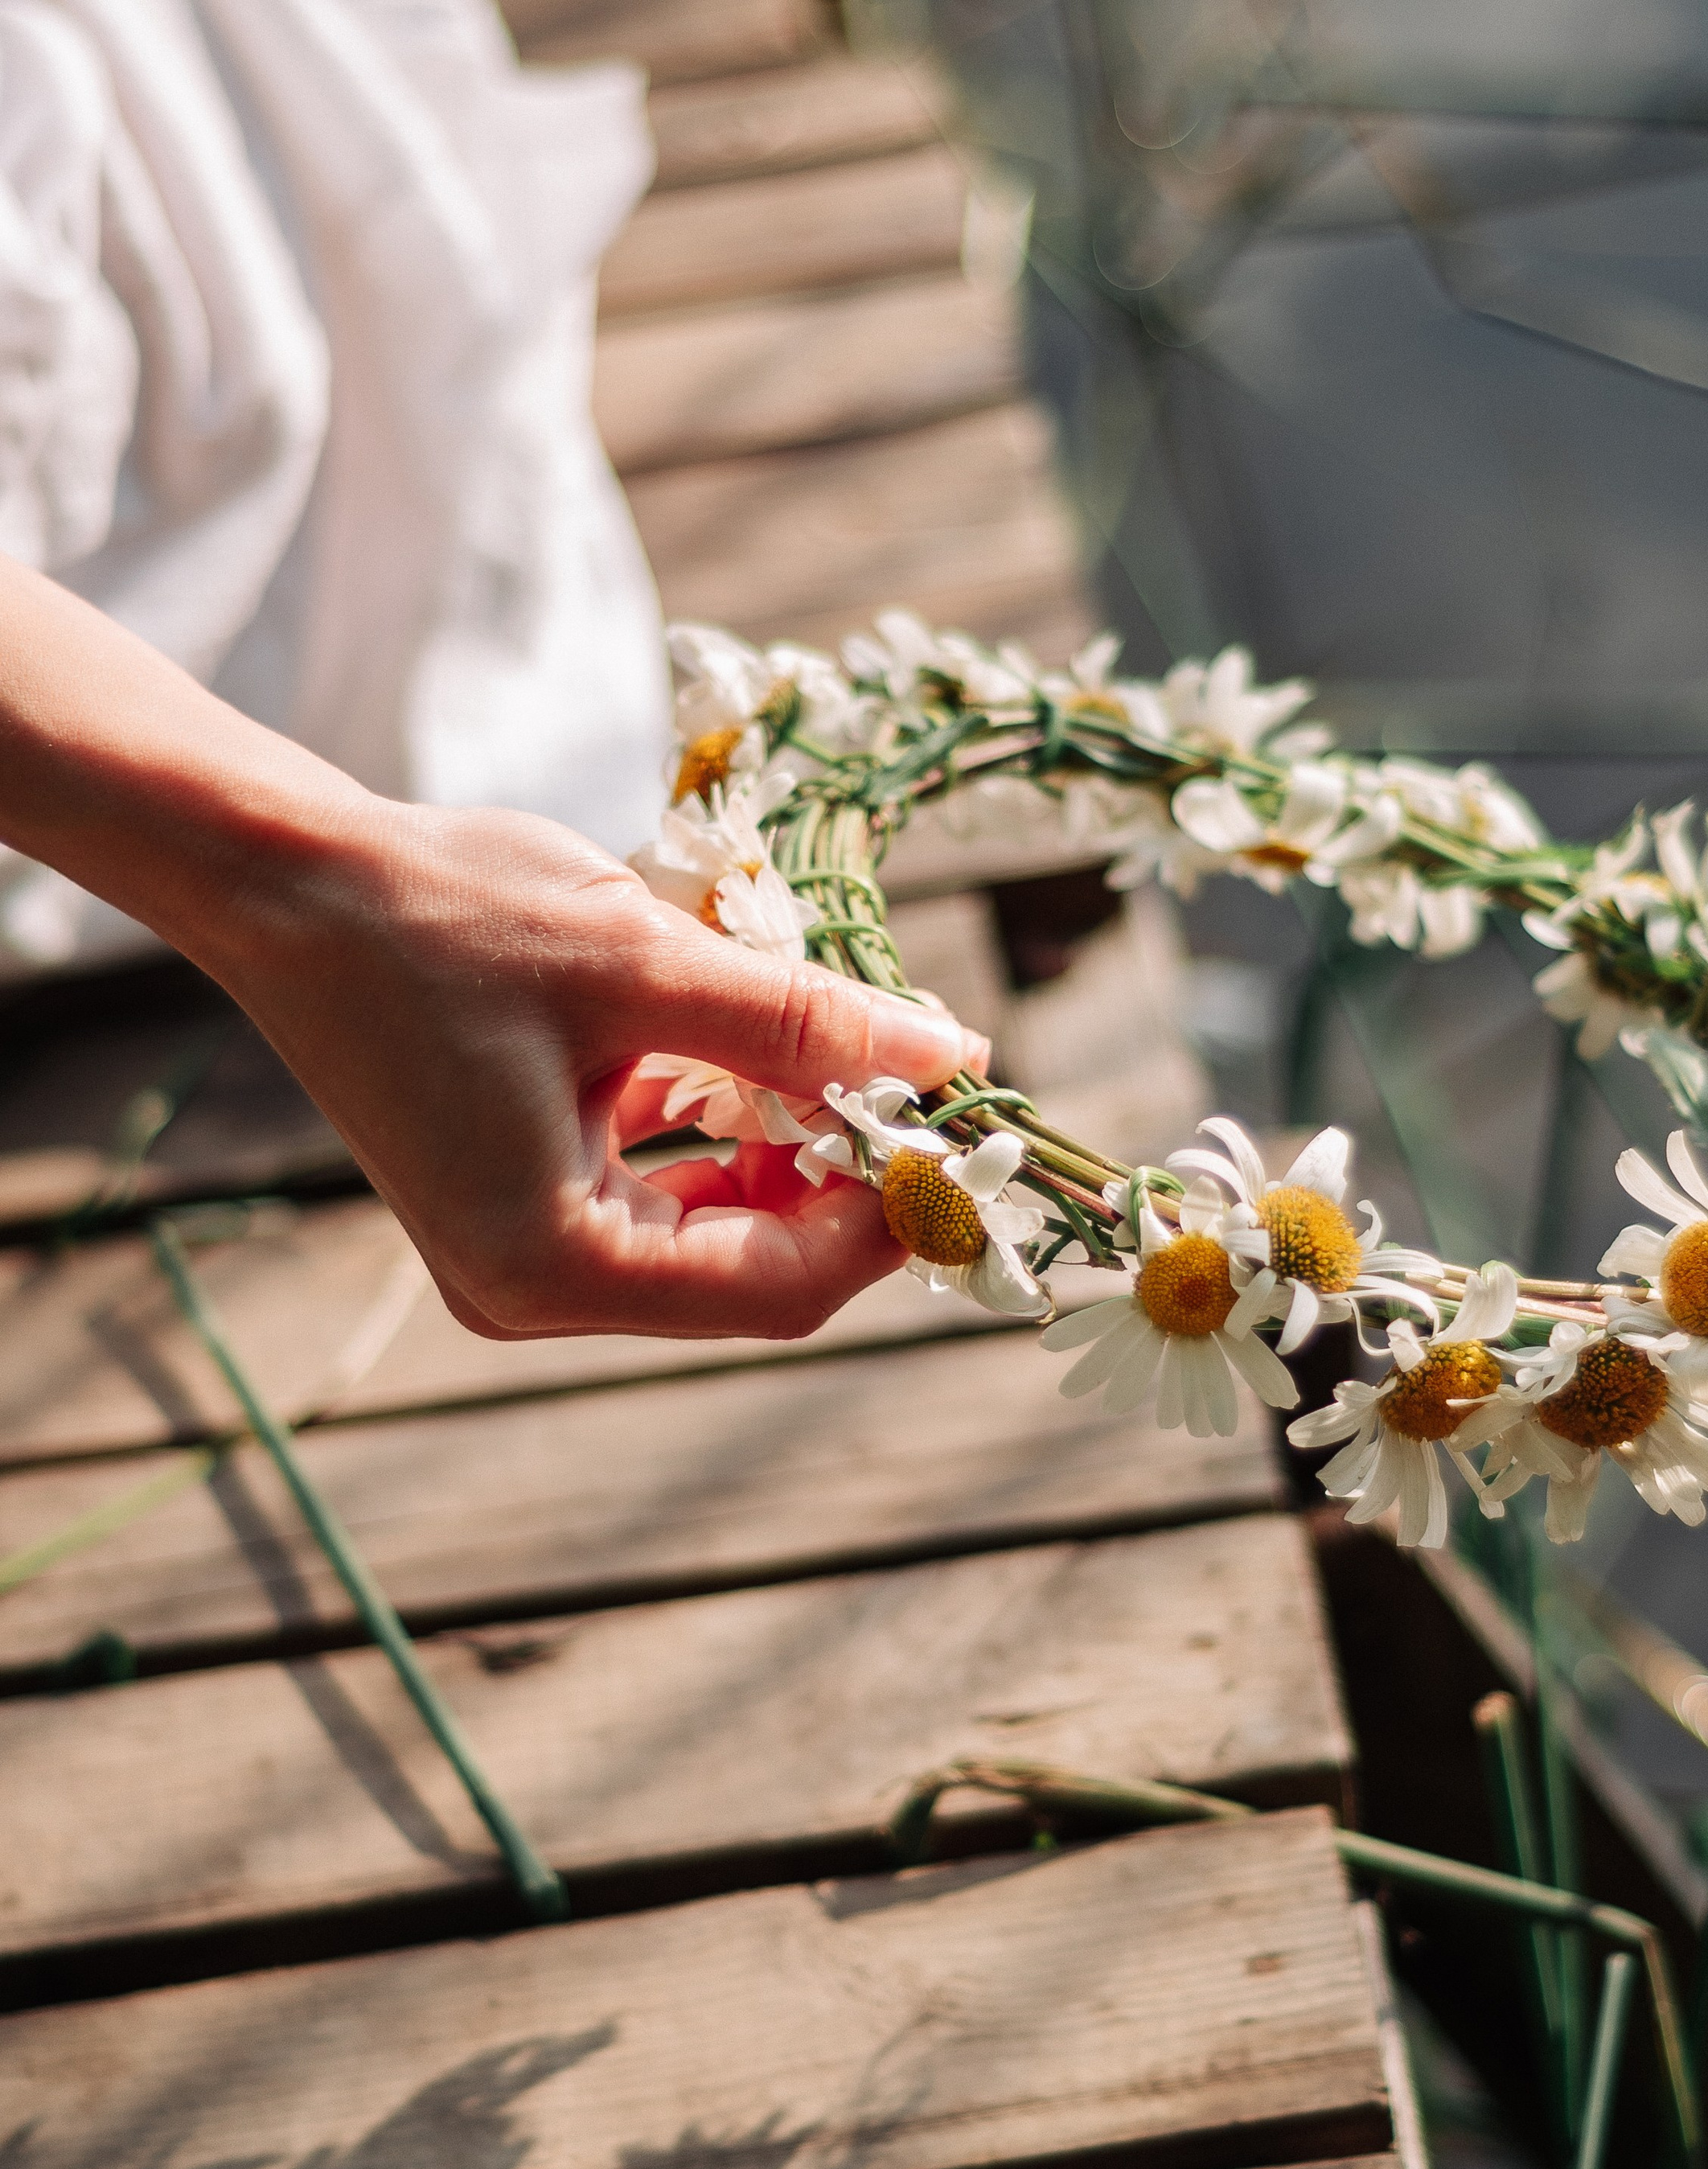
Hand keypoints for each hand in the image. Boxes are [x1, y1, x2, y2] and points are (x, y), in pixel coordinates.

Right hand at [0, 561, 983, 1341]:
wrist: (288, 880)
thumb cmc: (444, 915)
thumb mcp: (646, 961)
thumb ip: (805, 1022)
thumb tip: (951, 1057)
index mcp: (551, 1264)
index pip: (777, 1286)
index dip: (886, 1217)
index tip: (959, 1126)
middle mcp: (533, 1288)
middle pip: (753, 1272)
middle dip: (845, 1180)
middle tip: (918, 1079)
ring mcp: (522, 1253)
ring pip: (718, 1232)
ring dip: (791, 1147)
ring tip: (837, 1045)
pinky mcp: (522, 1199)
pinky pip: (662, 1189)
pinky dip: (724, 1128)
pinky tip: (752, 1048)